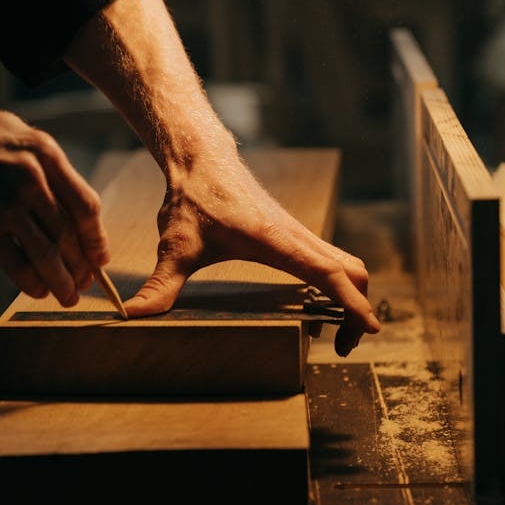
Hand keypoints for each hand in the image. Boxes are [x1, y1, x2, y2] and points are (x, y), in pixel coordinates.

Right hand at [0, 98, 107, 305]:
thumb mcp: (12, 131)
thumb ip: (44, 160)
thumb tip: (70, 197)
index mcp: (44, 152)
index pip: (85, 204)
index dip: (96, 237)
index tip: (99, 257)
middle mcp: (31, 178)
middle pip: (69, 234)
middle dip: (80, 265)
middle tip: (84, 283)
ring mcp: (6, 205)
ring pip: (48, 254)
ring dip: (62, 282)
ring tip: (67, 297)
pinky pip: (17, 265)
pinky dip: (31, 283)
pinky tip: (37, 291)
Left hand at [124, 149, 379, 355]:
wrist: (202, 159)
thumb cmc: (192, 200)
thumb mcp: (176, 246)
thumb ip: (160, 285)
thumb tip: (134, 316)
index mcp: (278, 242)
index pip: (330, 274)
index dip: (353, 304)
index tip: (370, 330)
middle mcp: (297, 237)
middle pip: (353, 271)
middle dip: (359, 308)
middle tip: (341, 345)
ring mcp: (299, 233)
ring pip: (346, 263)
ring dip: (351, 294)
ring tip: (333, 330)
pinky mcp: (293, 233)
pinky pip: (331, 258)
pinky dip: (338, 282)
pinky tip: (316, 303)